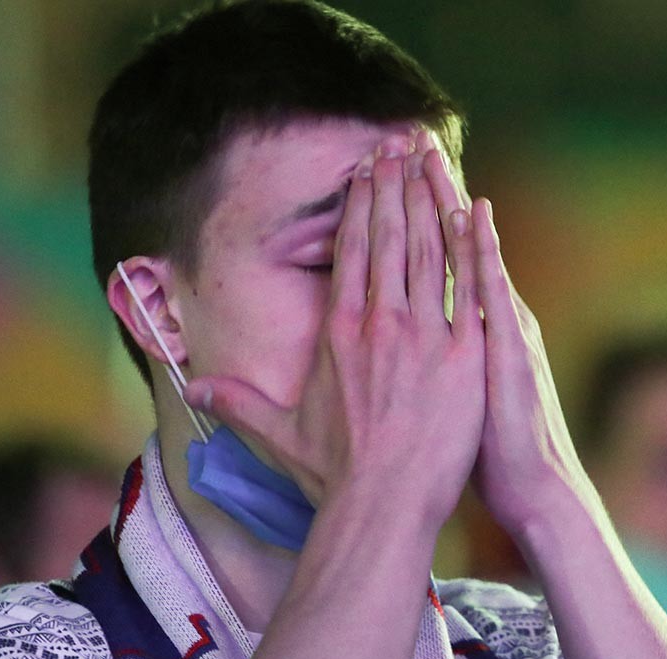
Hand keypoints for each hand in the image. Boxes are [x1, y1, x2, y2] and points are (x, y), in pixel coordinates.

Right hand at [184, 135, 485, 529]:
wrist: (384, 505)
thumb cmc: (335, 474)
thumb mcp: (279, 434)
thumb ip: (238, 402)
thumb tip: (193, 388)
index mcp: (339, 333)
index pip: (351, 252)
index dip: (360, 205)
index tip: (366, 170)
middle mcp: (380, 323)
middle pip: (389, 237)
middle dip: (394, 185)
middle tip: (400, 144)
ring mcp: (427, 336)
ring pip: (428, 251)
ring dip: (429, 200)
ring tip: (431, 162)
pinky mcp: (465, 355)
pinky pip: (470, 287)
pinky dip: (470, 245)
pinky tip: (473, 211)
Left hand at [420, 135, 585, 534]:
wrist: (535, 488)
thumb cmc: (487, 452)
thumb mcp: (456, 400)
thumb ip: (436, 364)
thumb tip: (405, 346)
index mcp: (470, 327)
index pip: (437, 258)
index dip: (416, 215)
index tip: (392, 173)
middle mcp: (488, 317)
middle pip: (451, 243)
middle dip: (428, 190)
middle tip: (409, 138)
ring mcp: (502, 330)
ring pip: (469, 254)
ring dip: (449, 202)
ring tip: (432, 155)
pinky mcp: (510, 351)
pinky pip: (490, 293)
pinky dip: (481, 252)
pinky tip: (471, 216)